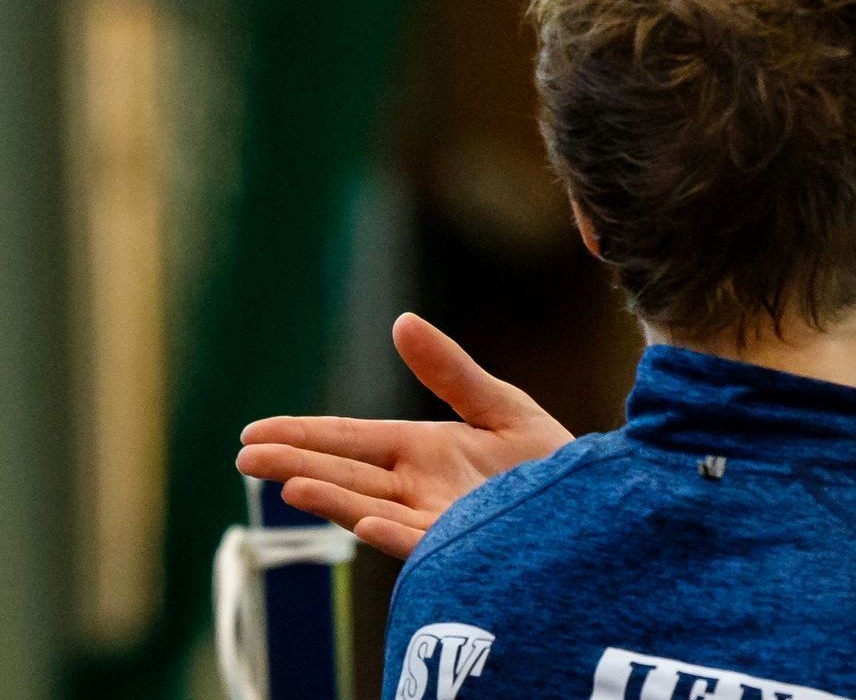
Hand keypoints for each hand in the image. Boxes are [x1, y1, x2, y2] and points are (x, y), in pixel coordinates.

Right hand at [237, 313, 574, 557]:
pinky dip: (393, 534)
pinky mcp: (462, 546)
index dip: (303, 435)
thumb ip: (449, 370)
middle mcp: (418, 488)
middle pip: (347, 475)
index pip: (350, 441)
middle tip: (245, 457)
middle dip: (297, 466)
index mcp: (420, 451)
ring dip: (332, 500)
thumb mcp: (496, 405)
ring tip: (289, 486)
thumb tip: (403, 321)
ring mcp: (436, 520)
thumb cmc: (547, 460)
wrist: (597, 501)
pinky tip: (366, 522)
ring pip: (372, 509)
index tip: (253, 433)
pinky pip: (422, 542)